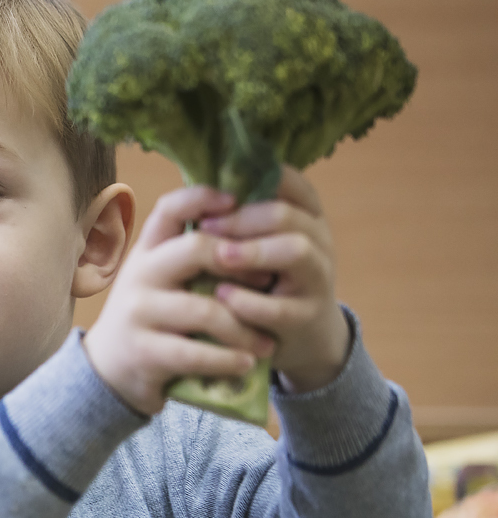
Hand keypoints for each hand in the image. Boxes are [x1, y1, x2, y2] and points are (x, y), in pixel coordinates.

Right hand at [84, 186, 275, 415]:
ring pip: (205, 310)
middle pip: (196, 248)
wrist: (109, 368)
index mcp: (147, 251)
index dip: (203, 197)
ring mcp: (138, 312)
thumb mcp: (160, 278)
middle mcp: (139, 274)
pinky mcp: (142, 351)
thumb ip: (190, 256)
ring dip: (245, 329)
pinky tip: (246, 363)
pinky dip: (228, 360)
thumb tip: (250, 228)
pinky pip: (196, 353)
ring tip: (266, 344)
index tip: (237, 201)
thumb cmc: (151, 317)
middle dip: (241, 264)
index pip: (170, 208)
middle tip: (270, 281)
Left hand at [199, 166, 349, 392]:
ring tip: (220, 256)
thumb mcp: (260, 244)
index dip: (253, 180)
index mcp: (307, 216)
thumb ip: (241, 217)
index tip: (219, 192)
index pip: (291, 182)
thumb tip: (198, 187)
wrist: (300, 337)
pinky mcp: (306, 317)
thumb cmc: (266, 280)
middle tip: (205, 227)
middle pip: (286, 214)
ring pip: (297, 251)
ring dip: (253, 251)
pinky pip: (279, 306)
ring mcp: (318, 279)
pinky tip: (222, 295)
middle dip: (242, 218)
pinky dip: (247, 300)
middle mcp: (319, 242)